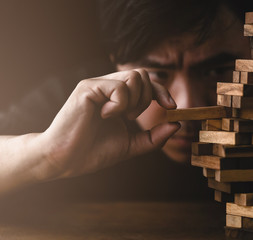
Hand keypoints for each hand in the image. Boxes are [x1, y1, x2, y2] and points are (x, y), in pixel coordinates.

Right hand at [37, 69, 178, 180]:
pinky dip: (120, 105)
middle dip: (147, 98)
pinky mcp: (88, 88)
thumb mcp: (131, 145)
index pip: (146, 83)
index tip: (172, 107)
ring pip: (134, 76)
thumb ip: (154, 137)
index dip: (161, 91)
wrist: (65, 161)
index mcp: (117, 98)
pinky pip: (120, 87)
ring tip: (118, 117)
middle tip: (132, 118)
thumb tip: (177, 124)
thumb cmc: (93, 152)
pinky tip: (104, 116)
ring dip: (134, 101)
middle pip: (143, 74)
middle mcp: (107, 87)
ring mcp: (97, 85)